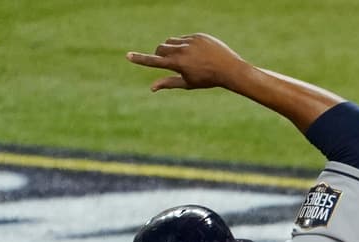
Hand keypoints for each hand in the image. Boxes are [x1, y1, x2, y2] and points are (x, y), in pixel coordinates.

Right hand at [126, 33, 249, 91]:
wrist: (230, 69)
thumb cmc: (207, 80)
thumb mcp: (187, 83)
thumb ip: (168, 83)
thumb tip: (151, 88)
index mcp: (178, 64)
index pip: (154, 61)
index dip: (140, 59)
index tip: (128, 56)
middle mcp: (182, 51)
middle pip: (160, 48)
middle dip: (160, 53)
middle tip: (169, 61)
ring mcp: (190, 41)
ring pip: (171, 41)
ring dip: (171, 48)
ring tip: (185, 58)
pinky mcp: (198, 36)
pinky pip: (184, 37)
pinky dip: (185, 45)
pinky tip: (197, 53)